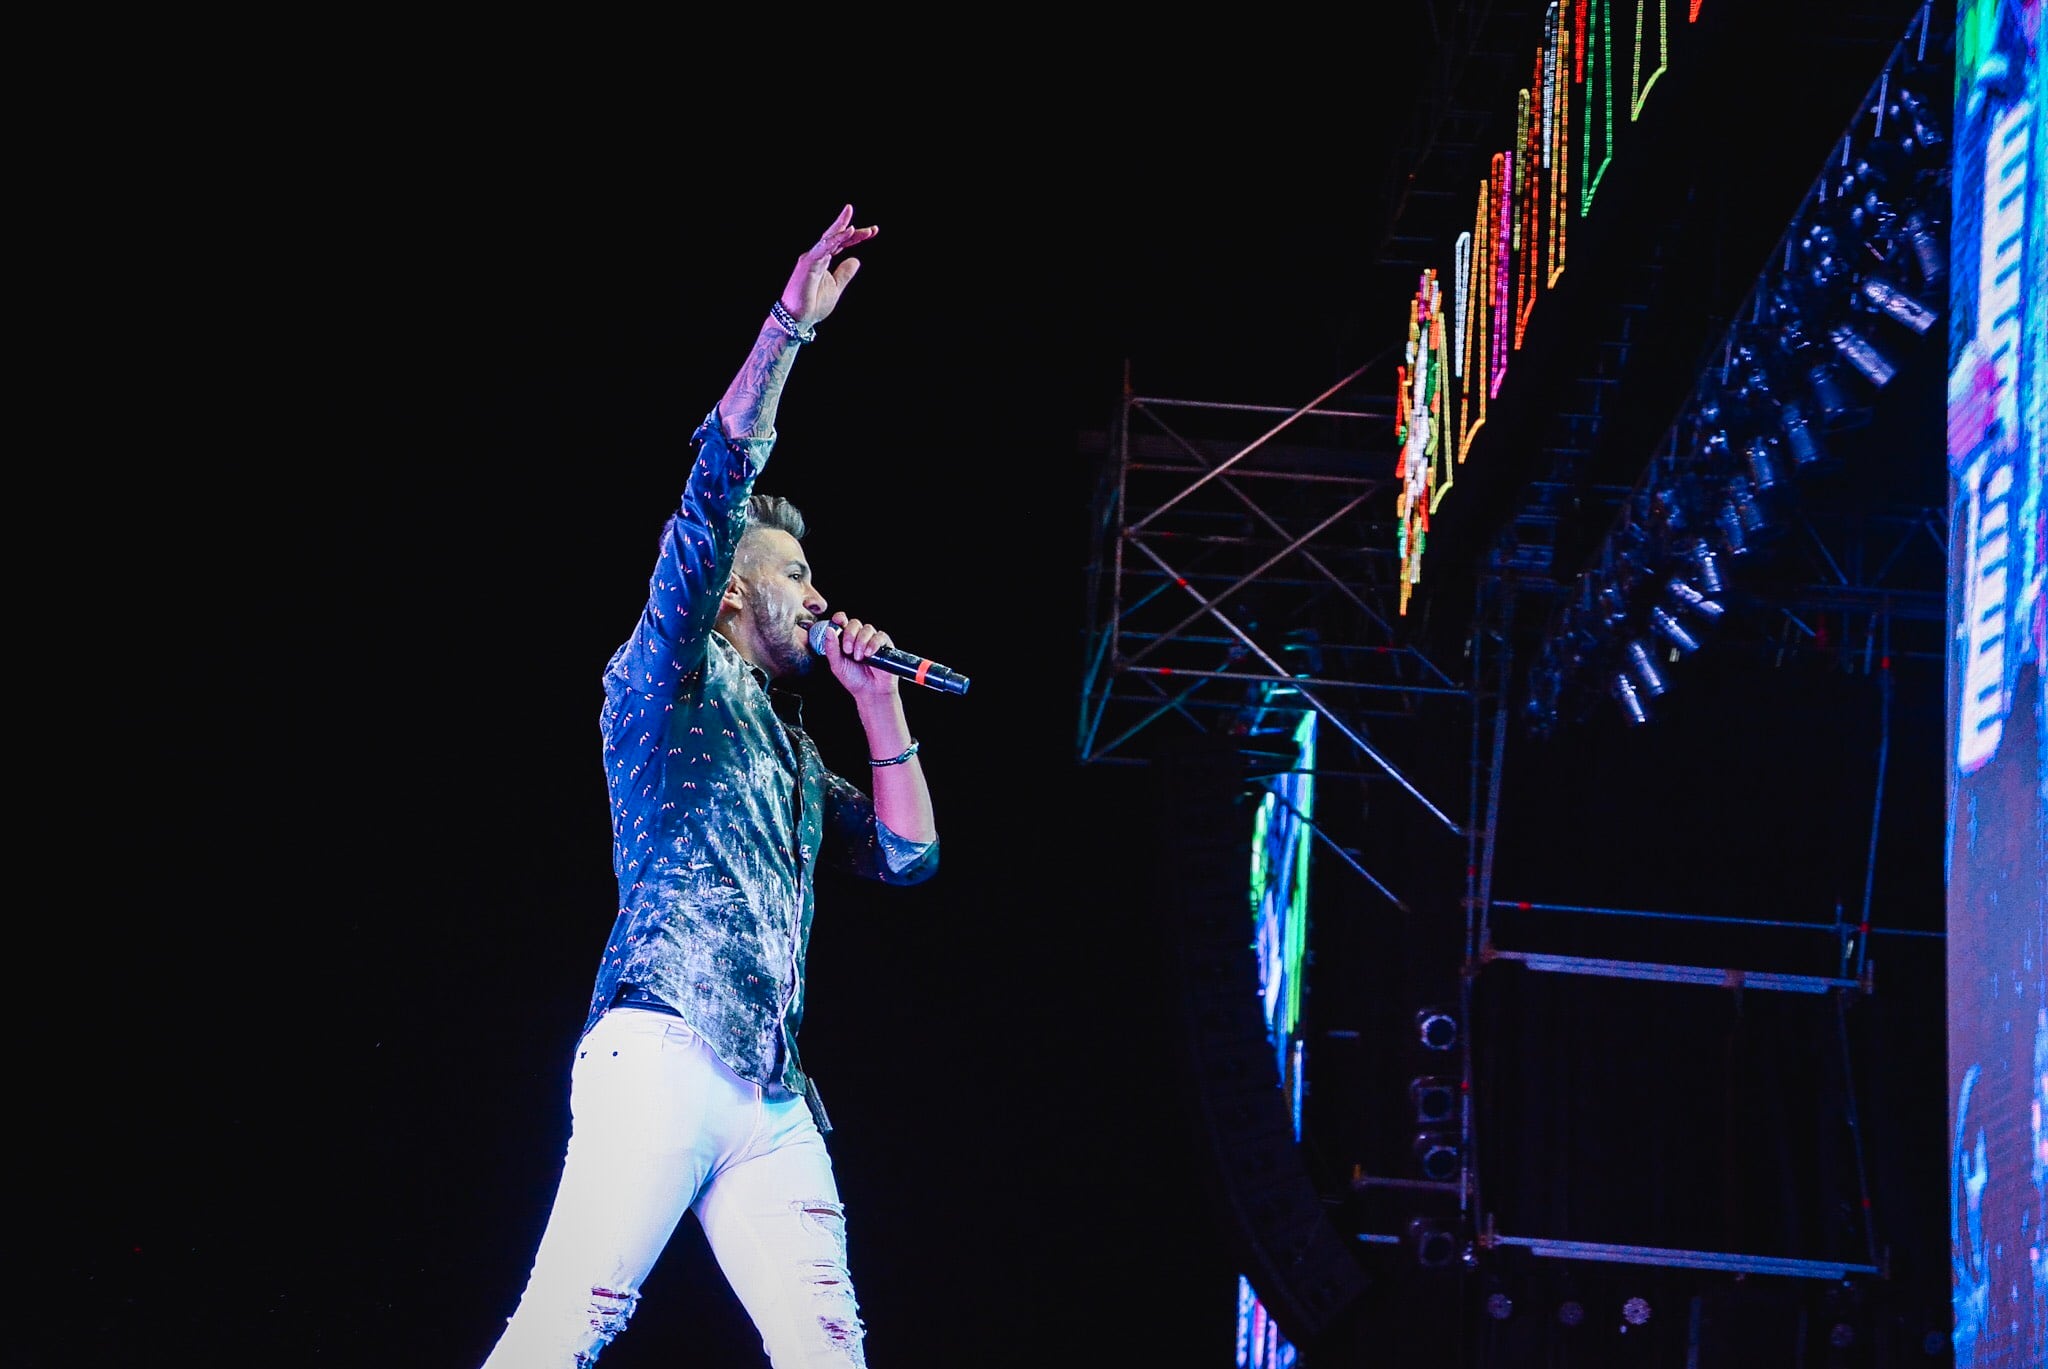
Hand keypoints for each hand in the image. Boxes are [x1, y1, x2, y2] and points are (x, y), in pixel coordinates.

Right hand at [779, 205, 877, 330]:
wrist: (797, 318)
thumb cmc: (813, 304)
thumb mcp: (836, 287)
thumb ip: (844, 273)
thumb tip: (856, 260)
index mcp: (823, 260)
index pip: (841, 243)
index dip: (856, 236)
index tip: (873, 231)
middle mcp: (817, 255)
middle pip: (836, 236)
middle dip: (850, 226)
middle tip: (872, 227)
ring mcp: (811, 258)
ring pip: (829, 238)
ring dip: (844, 230)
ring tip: (857, 226)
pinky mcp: (808, 263)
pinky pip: (824, 248)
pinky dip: (836, 239)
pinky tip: (848, 232)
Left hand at [817, 612, 900, 702]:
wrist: (870, 692)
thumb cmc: (854, 679)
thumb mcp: (837, 665)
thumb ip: (831, 648)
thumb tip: (829, 630)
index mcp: (845, 639)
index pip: (842, 621)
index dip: (839, 618)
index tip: (837, 621)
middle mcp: (859, 637)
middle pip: (854, 623)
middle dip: (849, 635)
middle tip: (847, 650)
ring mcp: (872, 640)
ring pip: (867, 629)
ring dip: (860, 642)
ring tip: (859, 657)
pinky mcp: (885, 645)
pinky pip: (880, 636)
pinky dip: (873, 644)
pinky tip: (868, 654)